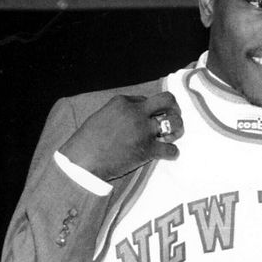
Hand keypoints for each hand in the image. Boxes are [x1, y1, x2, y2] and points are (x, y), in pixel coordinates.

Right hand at [59, 92, 183, 180]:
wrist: (83, 162)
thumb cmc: (87, 141)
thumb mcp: (101, 116)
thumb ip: (119, 112)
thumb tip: (134, 114)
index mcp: (123, 102)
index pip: (146, 99)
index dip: (149, 109)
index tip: (148, 117)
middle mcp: (137, 113)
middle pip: (167, 100)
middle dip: (174, 107)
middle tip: (174, 115)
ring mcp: (144, 131)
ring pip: (174, 123)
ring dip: (177, 128)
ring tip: (173, 134)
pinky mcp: (148, 150)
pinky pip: (171, 150)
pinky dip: (172, 153)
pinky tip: (169, 154)